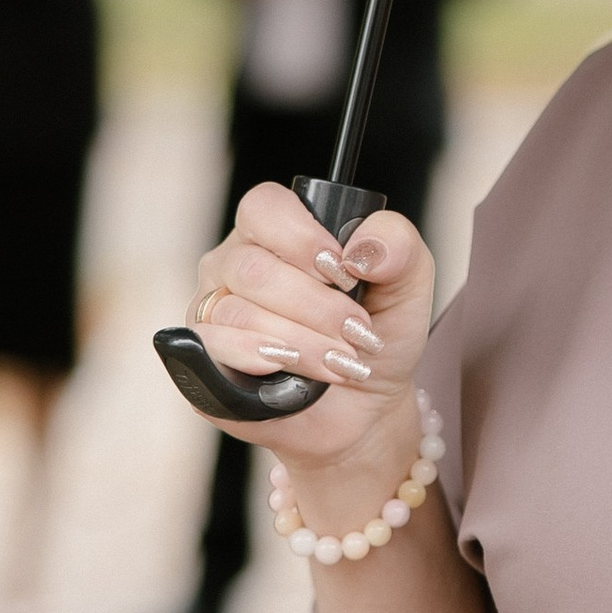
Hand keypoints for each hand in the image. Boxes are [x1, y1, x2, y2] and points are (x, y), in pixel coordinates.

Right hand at [185, 185, 436, 478]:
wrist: (365, 405)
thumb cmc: (374, 335)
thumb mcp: (407, 285)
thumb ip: (398, 246)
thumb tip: (364, 247)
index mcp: (275, 234)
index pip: (264, 207)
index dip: (303, 238)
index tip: (345, 272)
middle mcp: (234, 266)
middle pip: (254, 268)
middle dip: (316, 306)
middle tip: (356, 331)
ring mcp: (213, 311)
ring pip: (240, 312)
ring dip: (301, 342)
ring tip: (340, 361)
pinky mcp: (204, 358)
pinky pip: (212, 347)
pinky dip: (257, 357)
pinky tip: (288, 367)